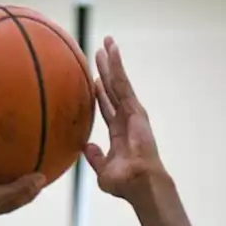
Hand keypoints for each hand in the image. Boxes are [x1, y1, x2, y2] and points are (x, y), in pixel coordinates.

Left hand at [84, 37, 165, 199]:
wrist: (139, 183)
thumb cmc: (124, 183)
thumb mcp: (103, 170)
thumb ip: (96, 158)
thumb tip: (86, 147)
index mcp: (118, 133)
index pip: (107, 108)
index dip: (100, 94)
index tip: (94, 81)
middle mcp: (126, 119)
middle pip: (112, 89)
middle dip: (106, 70)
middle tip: (99, 52)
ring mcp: (131, 112)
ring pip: (118, 81)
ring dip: (112, 62)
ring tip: (106, 42)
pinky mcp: (134, 108)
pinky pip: (123, 83)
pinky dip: (117, 66)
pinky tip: (112, 50)